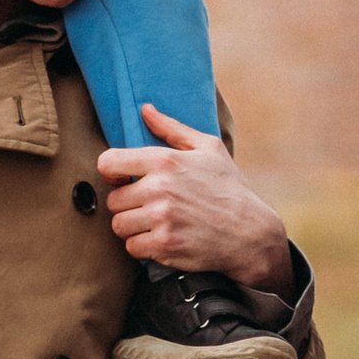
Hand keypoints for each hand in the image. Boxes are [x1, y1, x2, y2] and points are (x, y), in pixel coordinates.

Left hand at [96, 104, 292, 287]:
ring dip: (134, 228)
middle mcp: (160, 188)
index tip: (124, 181)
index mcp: (165, 160)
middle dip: (128, 206)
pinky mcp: (164, 245)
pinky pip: (132, 248)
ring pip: (119, 226)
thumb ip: (172, 128)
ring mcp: (162, 218)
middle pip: (113, 201)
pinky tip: (163, 240)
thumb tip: (145, 110)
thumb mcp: (208, 149)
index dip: (111, 173)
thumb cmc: (229, 189)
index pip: (108, 163)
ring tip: (157, 224)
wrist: (251, 233)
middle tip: (151, 208)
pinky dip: (144, 248)